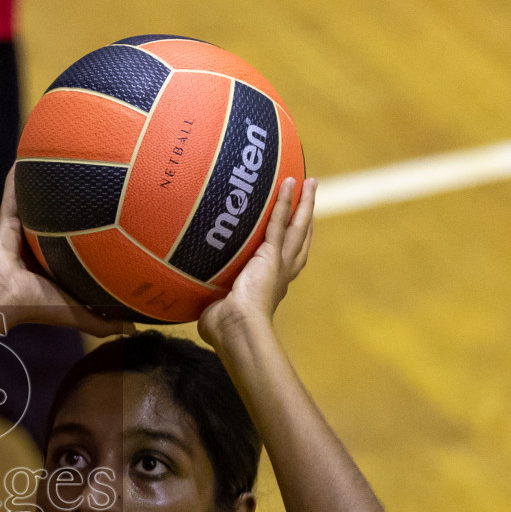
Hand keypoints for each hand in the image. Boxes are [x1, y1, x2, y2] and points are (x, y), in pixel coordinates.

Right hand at [0, 165, 126, 337]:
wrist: (3, 297)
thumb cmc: (39, 306)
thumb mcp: (80, 315)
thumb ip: (105, 323)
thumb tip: (135, 330)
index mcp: (55, 267)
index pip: (75, 248)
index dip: (91, 235)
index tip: (111, 219)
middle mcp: (39, 249)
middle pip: (57, 223)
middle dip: (71, 205)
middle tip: (91, 183)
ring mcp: (22, 234)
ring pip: (35, 205)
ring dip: (42, 186)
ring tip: (56, 161)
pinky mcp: (7, 223)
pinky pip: (12, 196)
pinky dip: (16, 179)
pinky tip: (25, 158)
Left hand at [198, 176, 315, 345]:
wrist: (236, 329)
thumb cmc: (224, 329)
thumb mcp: (218, 311)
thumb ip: (213, 303)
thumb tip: (199, 307)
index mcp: (271, 286)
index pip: (287, 260)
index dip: (294, 244)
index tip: (298, 229)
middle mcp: (280, 274)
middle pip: (300, 239)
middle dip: (307, 217)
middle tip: (311, 196)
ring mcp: (278, 263)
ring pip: (297, 227)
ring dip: (305, 203)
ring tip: (311, 182)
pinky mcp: (270, 255)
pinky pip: (278, 222)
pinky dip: (285, 201)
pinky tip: (290, 182)